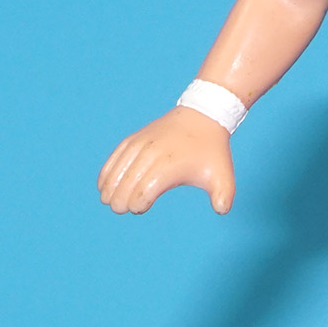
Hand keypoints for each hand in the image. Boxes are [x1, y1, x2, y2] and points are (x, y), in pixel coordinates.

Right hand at [98, 106, 236, 213]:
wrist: (203, 116)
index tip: (140, 208)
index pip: (144, 190)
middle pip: (127, 181)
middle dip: (121, 199)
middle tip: (121, 209)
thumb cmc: (211, 151)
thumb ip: (224, 195)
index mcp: (170, 166)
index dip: (137, 204)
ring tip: (108, 200)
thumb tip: (222, 210)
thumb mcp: (223, 174)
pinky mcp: (135, 138)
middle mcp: (152, 153)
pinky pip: (116, 157)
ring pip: (118, 168)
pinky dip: (107, 171)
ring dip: (110, 187)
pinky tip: (103, 185)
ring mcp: (141, 144)